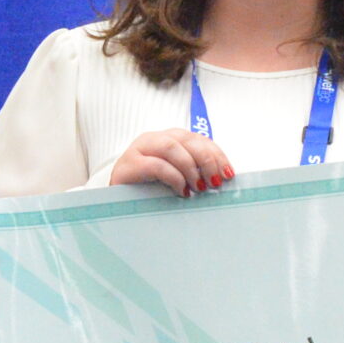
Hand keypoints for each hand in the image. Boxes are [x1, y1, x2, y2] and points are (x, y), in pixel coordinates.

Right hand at [109, 129, 233, 195]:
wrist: (115, 203)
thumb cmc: (149, 192)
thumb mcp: (176, 180)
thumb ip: (195, 174)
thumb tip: (222, 181)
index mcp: (169, 139)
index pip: (198, 139)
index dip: (215, 154)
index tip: (228, 173)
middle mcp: (154, 139)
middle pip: (187, 139)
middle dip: (206, 160)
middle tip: (215, 182)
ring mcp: (139, 149)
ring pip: (171, 147)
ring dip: (190, 167)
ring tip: (199, 187)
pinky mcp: (128, 165)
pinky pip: (156, 165)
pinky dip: (174, 177)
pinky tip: (181, 191)